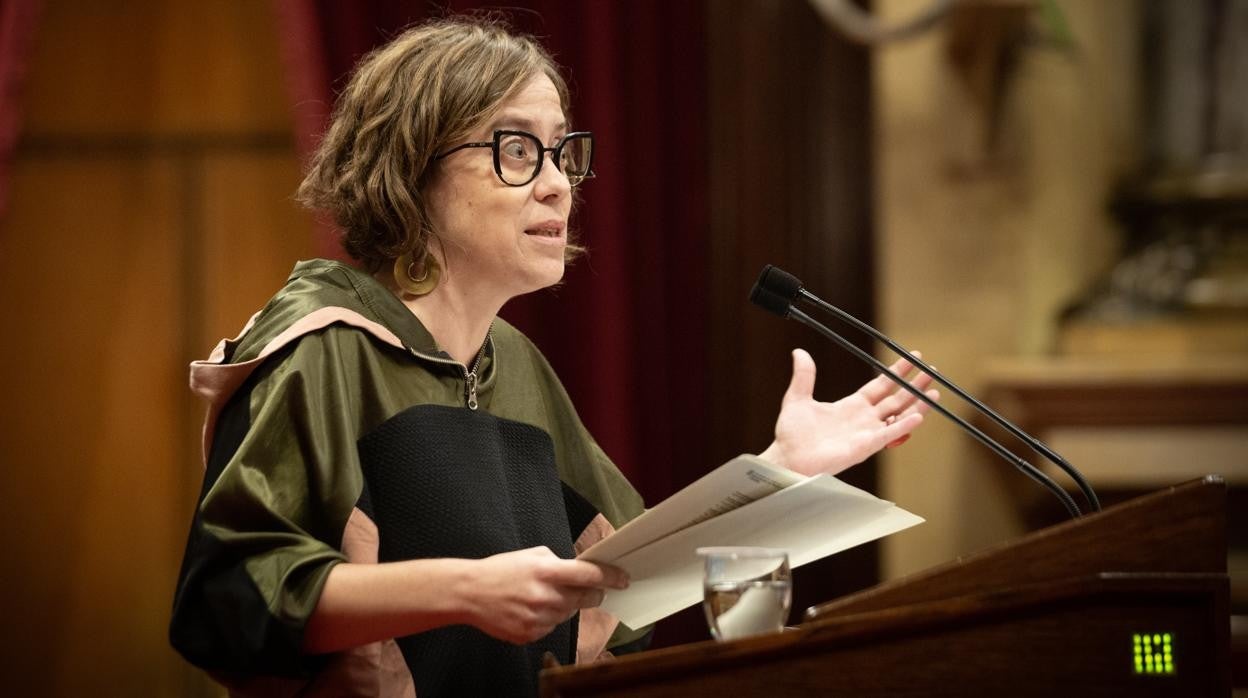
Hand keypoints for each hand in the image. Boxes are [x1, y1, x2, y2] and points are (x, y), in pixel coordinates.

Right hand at [465, 546, 628, 644]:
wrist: (470, 593)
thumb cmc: (500, 570)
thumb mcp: (532, 555)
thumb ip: (558, 562)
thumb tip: (580, 570)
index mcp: (547, 572)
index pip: (590, 576)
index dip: (611, 578)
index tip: (623, 579)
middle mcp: (546, 597)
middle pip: (586, 599)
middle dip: (592, 593)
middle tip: (588, 589)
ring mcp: (539, 619)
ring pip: (568, 614)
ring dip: (564, 605)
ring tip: (542, 596)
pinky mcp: (531, 635)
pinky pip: (552, 627)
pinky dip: (548, 618)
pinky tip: (531, 608)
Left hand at [758, 349, 938, 476]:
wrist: (788, 457)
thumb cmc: (792, 435)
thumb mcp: (797, 398)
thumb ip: (804, 376)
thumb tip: (799, 352)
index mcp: (851, 406)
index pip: (880, 385)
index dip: (896, 372)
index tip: (912, 358)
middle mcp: (863, 419)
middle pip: (895, 398)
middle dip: (914, 385)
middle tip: (931, 371)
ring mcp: (867, 432)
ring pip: (898, 415)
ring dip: (916, 404)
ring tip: (934, 392)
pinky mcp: (866, 446)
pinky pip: (889, 434)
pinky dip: (904, 425)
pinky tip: (918, 415)